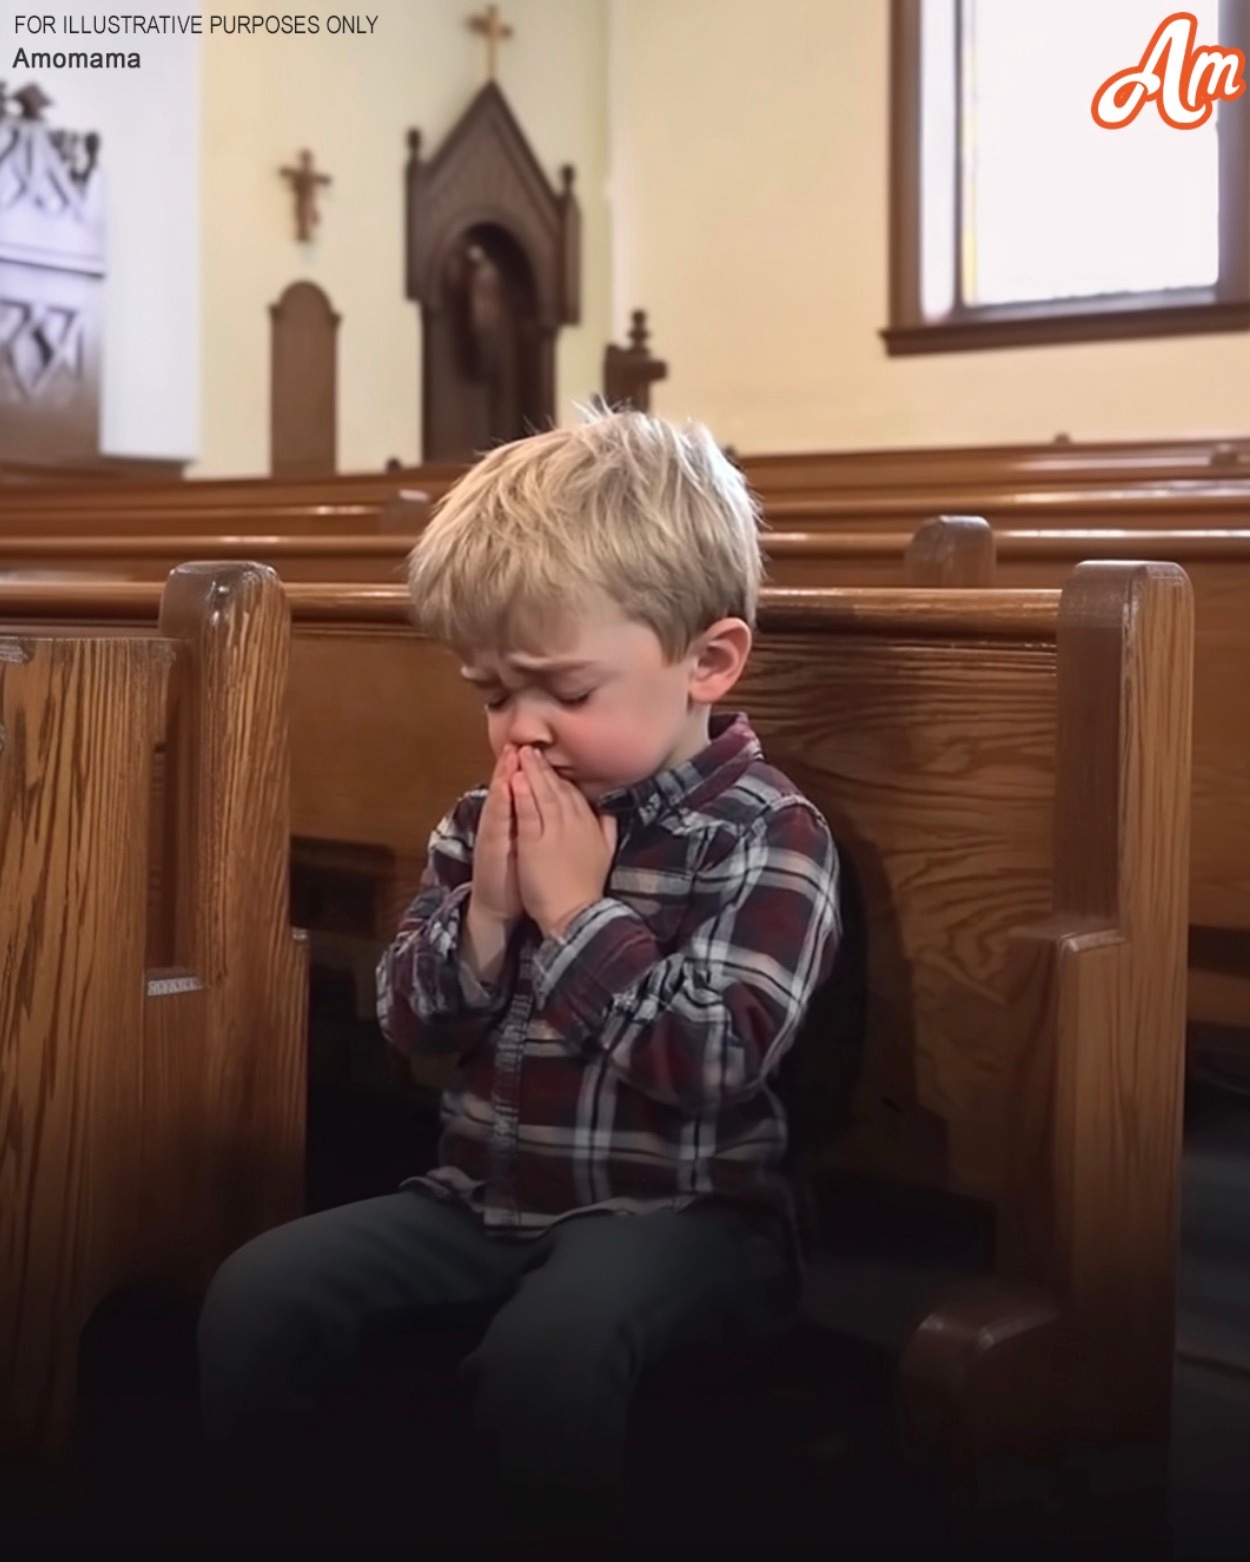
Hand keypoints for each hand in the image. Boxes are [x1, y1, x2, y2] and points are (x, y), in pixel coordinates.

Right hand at [469, 743, 522, 925]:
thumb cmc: (520, 875)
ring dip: (502, 776)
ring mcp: (494, 834)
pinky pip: (495, 822)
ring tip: (509, 755)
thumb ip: (538, 822)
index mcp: (517, 822)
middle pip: (508, 788)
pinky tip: (505, 788)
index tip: (530, 746)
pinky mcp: (490, 847)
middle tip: (517, 742)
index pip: (522, 790)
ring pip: (499, 799)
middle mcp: (502, 823)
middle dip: (513, 765)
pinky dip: (500, 803)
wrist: (498, 904)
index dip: (525, 769)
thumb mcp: (531, 844)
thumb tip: (554, 803)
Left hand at [510, 746, 617, 937]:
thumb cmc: (586, 886)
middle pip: (558, 788)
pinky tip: (516, 778)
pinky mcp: (537, 843)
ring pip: (544, 795)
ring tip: (522, 753)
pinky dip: (523, 794)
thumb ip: (608, 828)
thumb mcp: (607, 852)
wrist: (576, 913)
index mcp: (590, 824)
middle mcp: (575, 823)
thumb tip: (611, 809)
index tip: (550, 761)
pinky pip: (529, 813)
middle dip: (544, 766)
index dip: (560, 776)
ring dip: (533, 772)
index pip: (574, 793)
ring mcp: (556, 831)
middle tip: (532, 747)